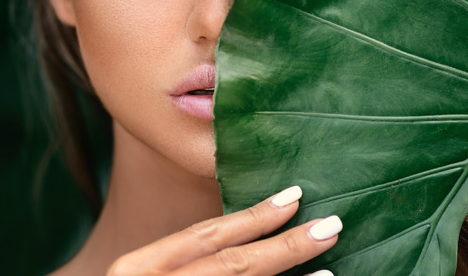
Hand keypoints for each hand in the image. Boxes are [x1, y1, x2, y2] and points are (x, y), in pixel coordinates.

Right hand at [107, 186, 340, 275]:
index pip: (204, 236)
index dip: (251, 217)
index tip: (293, 198)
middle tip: (330, 226)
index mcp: (137, 269)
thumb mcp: (146, 275)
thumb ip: (183, 260)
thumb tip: (248, 237)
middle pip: (231, 265)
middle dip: (285, 246)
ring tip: (329, 270)